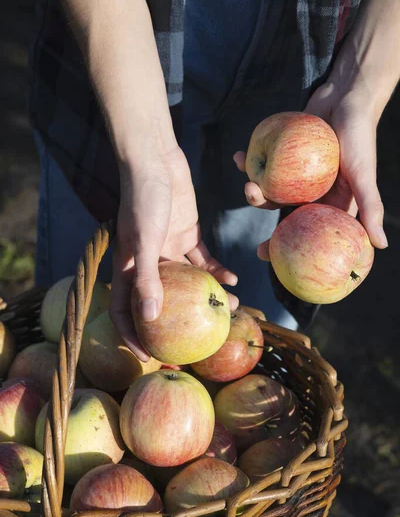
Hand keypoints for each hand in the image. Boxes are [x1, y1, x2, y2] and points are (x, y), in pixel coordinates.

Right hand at [110, 145, 237, 361]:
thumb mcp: (144, 239)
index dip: (132, 335)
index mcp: (129, 268)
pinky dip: (217, 271)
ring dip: (208, 295)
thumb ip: (147, 278)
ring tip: (233, 306)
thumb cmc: (143, 198)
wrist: (155, 158)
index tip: (149, 357)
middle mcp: (148, 263)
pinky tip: (234, 279)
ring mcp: (167, 249)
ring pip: (188, 282)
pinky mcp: (186, 234)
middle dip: (180, 322)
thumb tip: (150, 317)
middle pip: (162, 301)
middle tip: (202, 340)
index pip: (125, 309)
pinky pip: (202, 260)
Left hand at [234, 82, 387, 260]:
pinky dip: (248, 161)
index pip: (303, 234)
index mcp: (327, 205)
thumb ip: (371, 207)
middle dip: (260, 207)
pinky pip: (263, 163)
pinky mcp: (283, 154)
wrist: (347, 97)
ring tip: (247, 175)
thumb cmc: (360, 136)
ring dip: (253, 184)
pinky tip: (238, 156)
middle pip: (279, 210)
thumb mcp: (364, 174)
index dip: (283, 247)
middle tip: (251, 198)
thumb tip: (381, 245)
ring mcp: (294, 174)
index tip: (263, 255)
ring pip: (268, 187)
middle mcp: (309, 193)